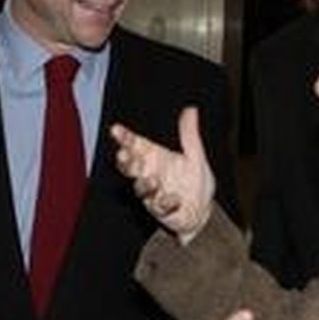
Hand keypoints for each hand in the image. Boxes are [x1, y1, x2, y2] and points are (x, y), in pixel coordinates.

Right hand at [111, 107, 214, 241]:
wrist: (202, 210)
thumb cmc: (194, 182)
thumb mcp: (195, 155)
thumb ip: (189, 135)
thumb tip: (191, 110)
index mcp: (154, 156)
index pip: (135, 145)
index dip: (124, 137)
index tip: (116, 130)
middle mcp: (149, 173)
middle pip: (131, 166)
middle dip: (126, 161)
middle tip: (124, 155)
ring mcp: (153, 192)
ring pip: (140, 188)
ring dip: (144, 184)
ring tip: (152, 181)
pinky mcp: (161, 210)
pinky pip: (159, 206)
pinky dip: (165, 202)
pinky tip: (174, 198)